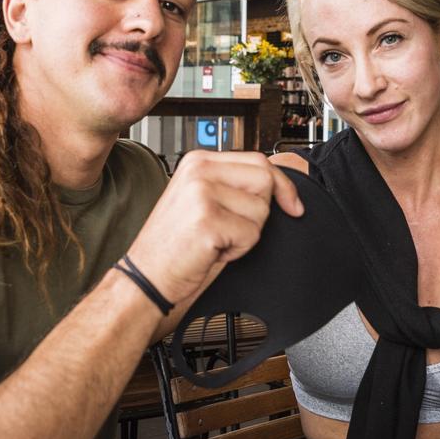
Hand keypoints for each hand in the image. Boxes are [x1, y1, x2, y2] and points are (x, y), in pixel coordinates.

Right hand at [125, 151, 302, 330]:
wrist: (146, 277)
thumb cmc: (175, 246)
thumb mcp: (203, 202)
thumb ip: (233, 185)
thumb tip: (278, 185)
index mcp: (198, 161)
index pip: (258, 160)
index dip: (282, 185)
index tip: (293, 205)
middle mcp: (199, 170)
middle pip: (265, 179)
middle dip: (260, 211)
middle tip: (231, 229)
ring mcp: (201, 193)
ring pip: (261, 209)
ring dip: (246, 233)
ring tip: (216, 240)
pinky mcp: (207, 219)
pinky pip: (251, 234)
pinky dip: (238, 250)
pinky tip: (212, 250)